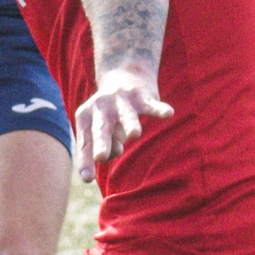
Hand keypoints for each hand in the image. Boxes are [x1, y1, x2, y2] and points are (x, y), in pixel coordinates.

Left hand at [72, 66, 170, 183]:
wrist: (124, 75)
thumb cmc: (110, 113)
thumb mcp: (102, 128)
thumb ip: (104, 144)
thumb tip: (107, 156)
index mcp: (86, 117)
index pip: (85, 141)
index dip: (85, 159)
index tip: (87, 178)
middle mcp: (101, 107)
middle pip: (101, 128)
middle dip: (102, 142)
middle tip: (101, 157)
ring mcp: (121, 100)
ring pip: (126, 115)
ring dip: (129, 124)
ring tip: (134, 135)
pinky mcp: (142, 95)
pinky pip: (151, 104)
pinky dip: (159, 109)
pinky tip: (169, 113)